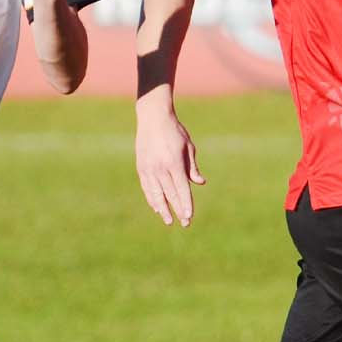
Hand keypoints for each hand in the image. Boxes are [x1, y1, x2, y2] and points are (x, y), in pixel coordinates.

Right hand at [136, 101, 205, 225]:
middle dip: (178, 210)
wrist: (153, 117)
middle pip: (170, 194)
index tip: (189, 216)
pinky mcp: (141, 167)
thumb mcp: (188, 147)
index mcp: (174, 162)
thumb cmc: (175, 131)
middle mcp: (160, 168)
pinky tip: (156, 207)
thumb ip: (192, 167)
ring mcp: (149, 168)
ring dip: (163, 209)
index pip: (182, 188)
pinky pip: (147, 188)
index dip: (186, 203)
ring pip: (156, 194)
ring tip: (168, 221)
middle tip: (185, 223)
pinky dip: (152, 199)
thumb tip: (200, 183)